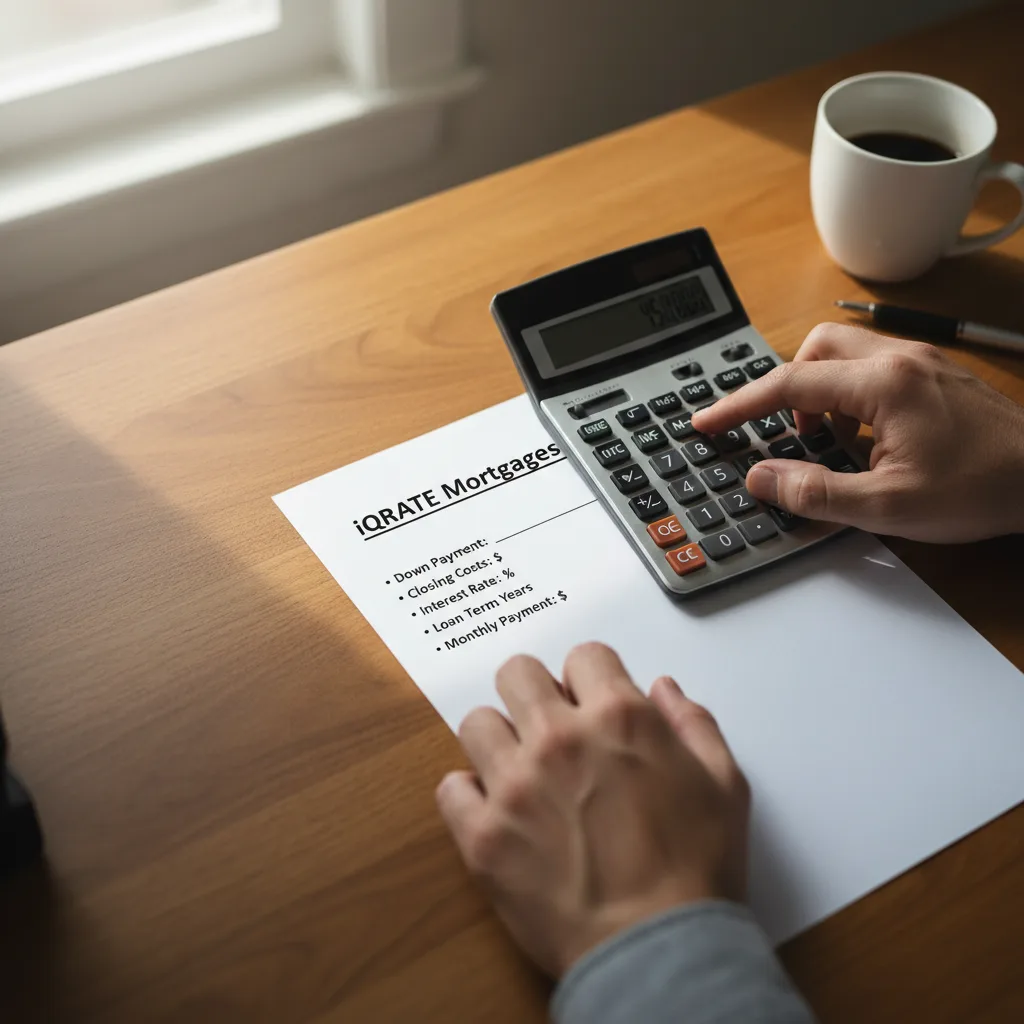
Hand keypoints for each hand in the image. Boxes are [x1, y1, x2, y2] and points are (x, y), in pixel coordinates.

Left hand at [435, 643, 749, 977]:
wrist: (658, 951)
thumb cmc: (696, 871)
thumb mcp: (725, 786)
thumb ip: (693, 724)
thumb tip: (662, 688)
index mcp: (618, 718)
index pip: (584, 655)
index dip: (592, 677)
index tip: (592, 702)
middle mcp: (558, 739)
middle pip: (516, 673)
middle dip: (534, 692)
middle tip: (548, 726)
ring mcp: (514, 785)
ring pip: (476, 724)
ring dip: (499, 740)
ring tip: (520, 771)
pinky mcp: (482, 835)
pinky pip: (450, 788)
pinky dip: (469, 796)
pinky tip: (495, 811)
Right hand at [692, 324, 1023, 541]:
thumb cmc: (983, 489)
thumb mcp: (890, 506)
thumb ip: (817, 492)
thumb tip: (763, 478)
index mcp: (885, 385)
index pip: (790, 384)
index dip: (740, 405)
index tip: (708, 421)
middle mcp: (902, 360)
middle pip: (816, 349)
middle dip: (785, 387)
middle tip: (784, 432)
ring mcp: (922, 363)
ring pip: (845, 354)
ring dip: (820, 391)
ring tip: (827, 441)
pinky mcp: (936, 375)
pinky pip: (874, 368)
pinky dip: (850, 395)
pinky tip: (865, 439)